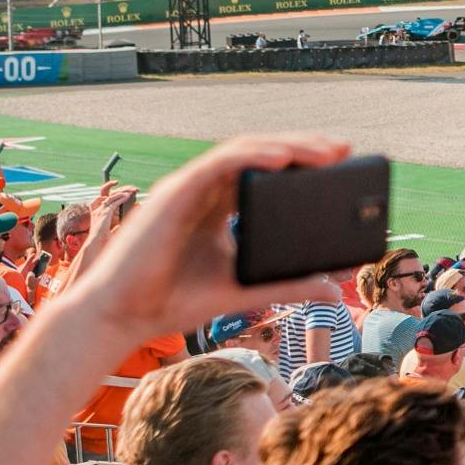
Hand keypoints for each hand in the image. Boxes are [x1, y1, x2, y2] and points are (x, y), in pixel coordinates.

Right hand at [54, 132, 360, 341]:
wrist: (121, 317)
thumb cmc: (170, 302)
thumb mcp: (243, 291)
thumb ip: (287, 287)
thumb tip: (333, 290)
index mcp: (215, 208)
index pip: (262, 174)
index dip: (299, 164)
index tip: (340, 164)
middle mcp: (202, 191)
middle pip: (258, 156)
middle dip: (303, 149)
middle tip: (344, 151)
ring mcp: (188, 188)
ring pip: (244, 152)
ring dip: (288, 147)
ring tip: (326, 152)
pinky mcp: (175, 193)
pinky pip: (219, 164)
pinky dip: (254, 157)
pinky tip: (284, 158)